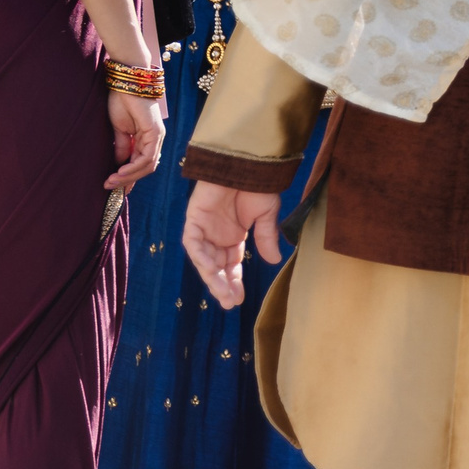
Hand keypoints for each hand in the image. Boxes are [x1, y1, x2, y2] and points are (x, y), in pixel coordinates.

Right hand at [105, 89, 166, 190]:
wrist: (125, 83)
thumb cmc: (121, 102)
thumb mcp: (118, 130)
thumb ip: (121, 147)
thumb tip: (118, 164)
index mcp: (147, 137)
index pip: (141, 163)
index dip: (130, 177)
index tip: (116, 189)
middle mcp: (155, 138)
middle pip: (146, 167)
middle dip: (127, 179)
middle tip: (109, 186)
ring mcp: (157, 135)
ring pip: (147, 165)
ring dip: (129, 176)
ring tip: (111, 181)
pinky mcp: (155, 132)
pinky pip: (147, 156)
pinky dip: (134, 166)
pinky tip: (120, 172)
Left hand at [183, 181, 284, 308]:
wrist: (247, 164)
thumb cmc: (258, 185)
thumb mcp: (267, 215)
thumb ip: (266, 238)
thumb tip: (274, 261)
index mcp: (234, 235)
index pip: (232, 264)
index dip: (234, 281)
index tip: (239, 299)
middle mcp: (217, 236)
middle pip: (217, 267)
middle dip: (222, 285)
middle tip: (230, 303)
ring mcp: (205, 228)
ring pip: (204, 260)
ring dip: (212, 277)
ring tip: (223, 293)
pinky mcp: (194, 220)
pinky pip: (193, 244)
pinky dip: (201, 257)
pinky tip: (211, 271)